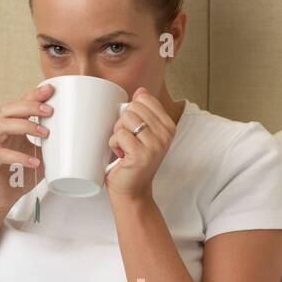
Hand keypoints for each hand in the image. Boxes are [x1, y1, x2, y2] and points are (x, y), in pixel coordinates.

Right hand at [0, 83, 51, 214]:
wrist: (4, 199)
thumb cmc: (21, 176)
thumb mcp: (42, 158)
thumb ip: (53, 147)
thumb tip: (80, 138)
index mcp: (12, 129)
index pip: (19, 106)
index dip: (32, 96)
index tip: (49, 89)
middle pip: (7, 110)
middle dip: (29, 106)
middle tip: (49, 111)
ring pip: (1, 126)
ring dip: (25, 126)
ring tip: (45, 133)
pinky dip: (18, 156)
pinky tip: (34, 162)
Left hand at [106, 87, 175, 201]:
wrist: (132, 191)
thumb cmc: (133, 161)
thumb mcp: (143, 134)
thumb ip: (144, 111)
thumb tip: (140, 90)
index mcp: (168, 126)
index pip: (144, 98)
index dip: (131, 111)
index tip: (134, 130)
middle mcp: (166, 135)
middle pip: (132, 107)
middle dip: (122, 122)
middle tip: (127, 141)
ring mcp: (155, 145)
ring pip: (125, 119)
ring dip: (117, 133)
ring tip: (123, 148)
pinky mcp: (141, 154)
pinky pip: (119, 135)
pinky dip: (113, 144)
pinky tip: (120, 155)